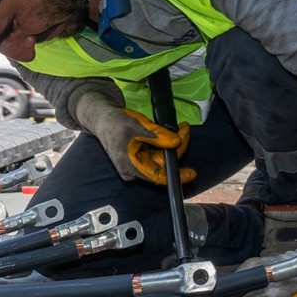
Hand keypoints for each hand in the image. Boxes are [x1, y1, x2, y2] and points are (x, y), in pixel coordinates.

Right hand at [73, 91, 194, 184]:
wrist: (104, 120)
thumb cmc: (118, 123)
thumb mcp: (139, 126)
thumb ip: (158, 136)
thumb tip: (177, 142)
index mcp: (131, 166)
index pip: (158, 176)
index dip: (176, 175)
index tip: (192, 173)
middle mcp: (134, 170)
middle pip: (161, 164)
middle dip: (176, 148)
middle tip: (184, 129)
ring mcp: (136, 166)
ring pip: (160, 159)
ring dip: (171, 145)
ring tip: (180, 128)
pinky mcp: (138, 160)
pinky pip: (155, 156)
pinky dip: (164, 146)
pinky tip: (170, 134)